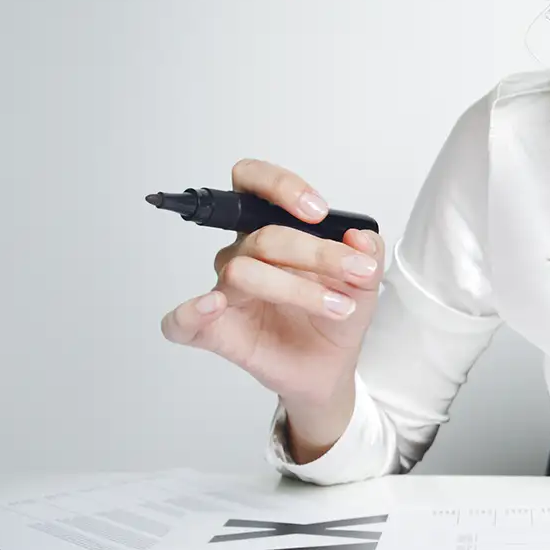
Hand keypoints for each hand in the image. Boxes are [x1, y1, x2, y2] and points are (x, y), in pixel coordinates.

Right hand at [159, 158, 383, 410]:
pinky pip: (181, 320)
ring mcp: (225, 292)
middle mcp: (243, 255)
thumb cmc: (336, 314)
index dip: (280, 186)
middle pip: (263, 236)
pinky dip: (190, 311)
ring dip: (297, 288)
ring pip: (242, 272)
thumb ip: (368, 252)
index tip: (318, 211)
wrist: (330, 366)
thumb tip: (362, 236)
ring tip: (338, 307)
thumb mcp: (366, 281)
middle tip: (356, 273)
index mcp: (272, 230)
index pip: (252, 183)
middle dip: (316, 253)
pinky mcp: (213, 330)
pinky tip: (213, 306)